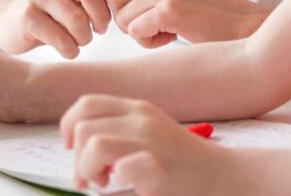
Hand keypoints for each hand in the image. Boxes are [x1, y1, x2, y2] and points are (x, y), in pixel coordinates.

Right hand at [0, 0, 129, 56]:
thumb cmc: (53, 13)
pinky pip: (62, 38)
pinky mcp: (27, 16)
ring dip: (85, 37)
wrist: (10, 26)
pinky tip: (69, 50)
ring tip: (81, 40)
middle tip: (102, 29)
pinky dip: (71, 50)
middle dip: (101, 14)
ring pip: (77, 19)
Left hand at [60, 94, 229, 193]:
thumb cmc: (180, 162)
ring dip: (89, 169)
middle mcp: (142, 120)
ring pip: (93, 144)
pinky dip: (117, 178)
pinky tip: (127, 185)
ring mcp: (151, 142)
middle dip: (76, 158)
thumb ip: (119, 132)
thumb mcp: (149, 133)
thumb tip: (77, 151)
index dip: (69, 127)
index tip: (73, 150)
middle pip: (82, 127)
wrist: (221, 175)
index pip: (85, 105)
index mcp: (137, 109)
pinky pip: (122, 166)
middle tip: (92, 178)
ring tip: (105, 182)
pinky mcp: (158, 168)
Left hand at [100, 0, 270, 46]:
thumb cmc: (213, 17)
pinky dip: (148, 42)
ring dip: (137, 32)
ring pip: (120, 15)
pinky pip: (134, 31)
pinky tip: (171, 38)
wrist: (248, 28)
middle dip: (124, 18)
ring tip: (164, 32)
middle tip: (150, 27)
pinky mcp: (170, 9)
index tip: (131, 10)